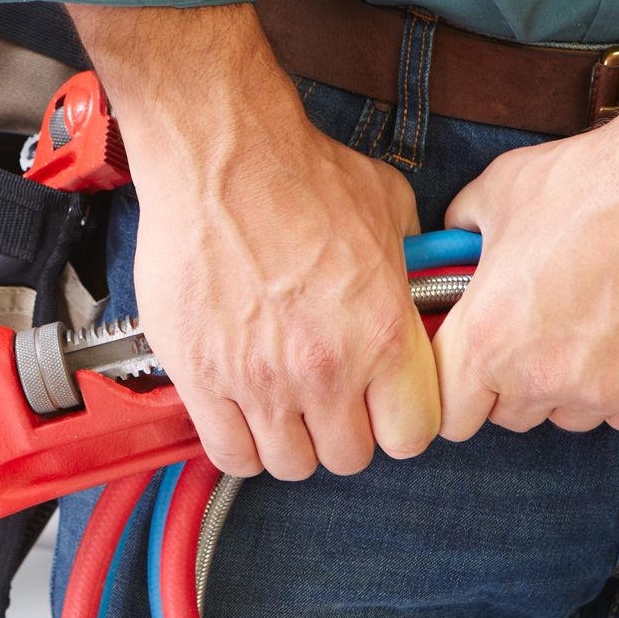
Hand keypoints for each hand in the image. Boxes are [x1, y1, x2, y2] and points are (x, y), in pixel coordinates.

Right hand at [66, 2, 439, 478]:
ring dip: (290, 442)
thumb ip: (409, 265)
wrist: (220, 153)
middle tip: (329, 403)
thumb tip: (416, 283)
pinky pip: (229, 454)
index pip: (411, 435)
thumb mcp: (389, 211)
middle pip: (349, 457)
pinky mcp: (203, 379)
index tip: (384, 410)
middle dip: (343, 433)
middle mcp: (327, 369)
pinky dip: (238, 444)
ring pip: (289, 464)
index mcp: (382, 335)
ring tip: (282, 407)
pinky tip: (240, 412)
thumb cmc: (298, 172)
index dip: (399, 425)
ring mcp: (261, 380)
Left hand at [433, 0, 618, 437]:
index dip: (459, 391)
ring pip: (570, 416)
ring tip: (596, 318)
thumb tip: (451, 244)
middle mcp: (541, 378)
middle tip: (543, 328)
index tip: (473, 374)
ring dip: (573, 384)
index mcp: (486, 339)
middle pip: (510, 415)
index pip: (449, 414)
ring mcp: (605, 393)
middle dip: (516, 382)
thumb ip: (461, 233)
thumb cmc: (598, 181)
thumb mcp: (500, 193)